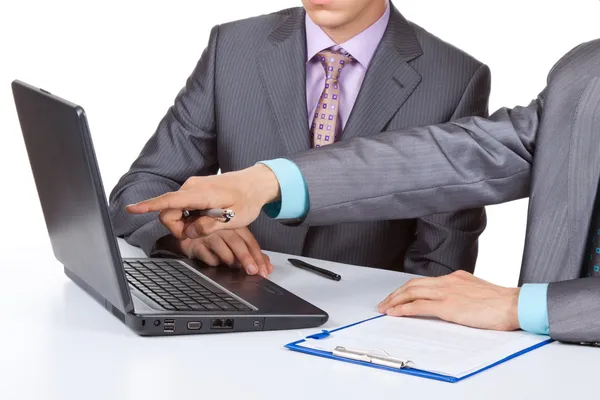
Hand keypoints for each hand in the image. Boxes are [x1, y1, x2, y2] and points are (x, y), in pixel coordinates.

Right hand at [126, 164, 279, 238]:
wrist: (256, 183)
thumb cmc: (247, 200)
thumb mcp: (233, 219)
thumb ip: (208, 227)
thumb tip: (188, 232)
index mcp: (200, 193)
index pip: (169, 201)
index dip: (149, 206)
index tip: (132, 209)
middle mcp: (192, 186)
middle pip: (169, 211)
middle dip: (179, 227)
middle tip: (201, 233)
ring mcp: (192, 186)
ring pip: (176, 210)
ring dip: (187, 222)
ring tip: (212, 222)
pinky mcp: (194, 189)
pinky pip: (183, 206)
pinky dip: (191, 216)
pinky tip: (208, 216)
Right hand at [178, 228, 273, 277]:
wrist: (188, 235)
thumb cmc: (214, 238)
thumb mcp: (234, 243)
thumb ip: (252, 253)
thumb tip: (268, 266)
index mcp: (235, 227)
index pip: (250, 242)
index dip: (258, 257)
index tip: (264, 271)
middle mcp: (223, 228)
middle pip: (238, 244)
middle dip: (247, 260)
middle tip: (253, 272)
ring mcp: (209, 235)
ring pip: (224, 252)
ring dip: (230, 262)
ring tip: (231, 266)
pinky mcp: (197, 244)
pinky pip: (210, 258)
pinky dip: (214, 263)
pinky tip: (213, 261)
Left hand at [377, 270, 520, 330]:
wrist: (514, 304)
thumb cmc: (502, 302)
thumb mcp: (478, 291)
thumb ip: (463, 293)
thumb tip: (456, 302)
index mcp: (455, 277)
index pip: (424, 281)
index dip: (407, 289)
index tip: (398, 295)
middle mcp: (448, 281)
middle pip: (413, 284)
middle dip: (395, 294)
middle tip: (385, 302)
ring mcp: (446, 292)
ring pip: (411, 292)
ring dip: (394, 300)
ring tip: (385, 308)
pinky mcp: (447, 306)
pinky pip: (418, 306)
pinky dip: (403, 309)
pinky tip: (395, 313)